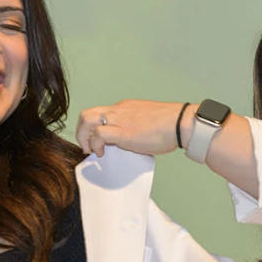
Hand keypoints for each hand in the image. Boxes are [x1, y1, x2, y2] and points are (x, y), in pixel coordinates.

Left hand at [76, 100, 190, 156]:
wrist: (180, 123)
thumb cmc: (170, 126)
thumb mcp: (146, 122)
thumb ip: (134, 128)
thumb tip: (129, 140)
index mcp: (124, 108)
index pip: (99, 114)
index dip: (92, 129)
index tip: (96, 143)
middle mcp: (118, 111)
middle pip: (86, 114)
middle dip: (81, 132)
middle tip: (88, 147)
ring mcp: (119, 120)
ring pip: (87, 120)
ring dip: (83, 137)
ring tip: (91, 151)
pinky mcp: (123, 132)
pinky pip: (98, 134)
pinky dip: (95, 145)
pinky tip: (102, 154)